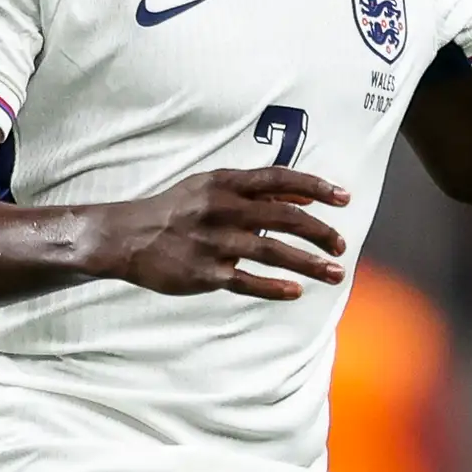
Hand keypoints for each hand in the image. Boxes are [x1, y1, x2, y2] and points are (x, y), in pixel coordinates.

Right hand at [89, 167, 351, 300]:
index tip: (344, 199)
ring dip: (308, 263)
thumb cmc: (175, 210)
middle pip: (284, 217)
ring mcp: (214, 242)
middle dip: (320, 231)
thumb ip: (255, 191)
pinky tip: (295, 291)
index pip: (280, 180)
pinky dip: (273, 287)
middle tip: (342, 245)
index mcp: (226, 183)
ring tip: (334, 273)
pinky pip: (246, 281)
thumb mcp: (210, 187)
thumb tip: (303, 198)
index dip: (316, 188)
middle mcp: (223, 209)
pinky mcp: (204, 272)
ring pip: (272, 251)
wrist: (127, 236)